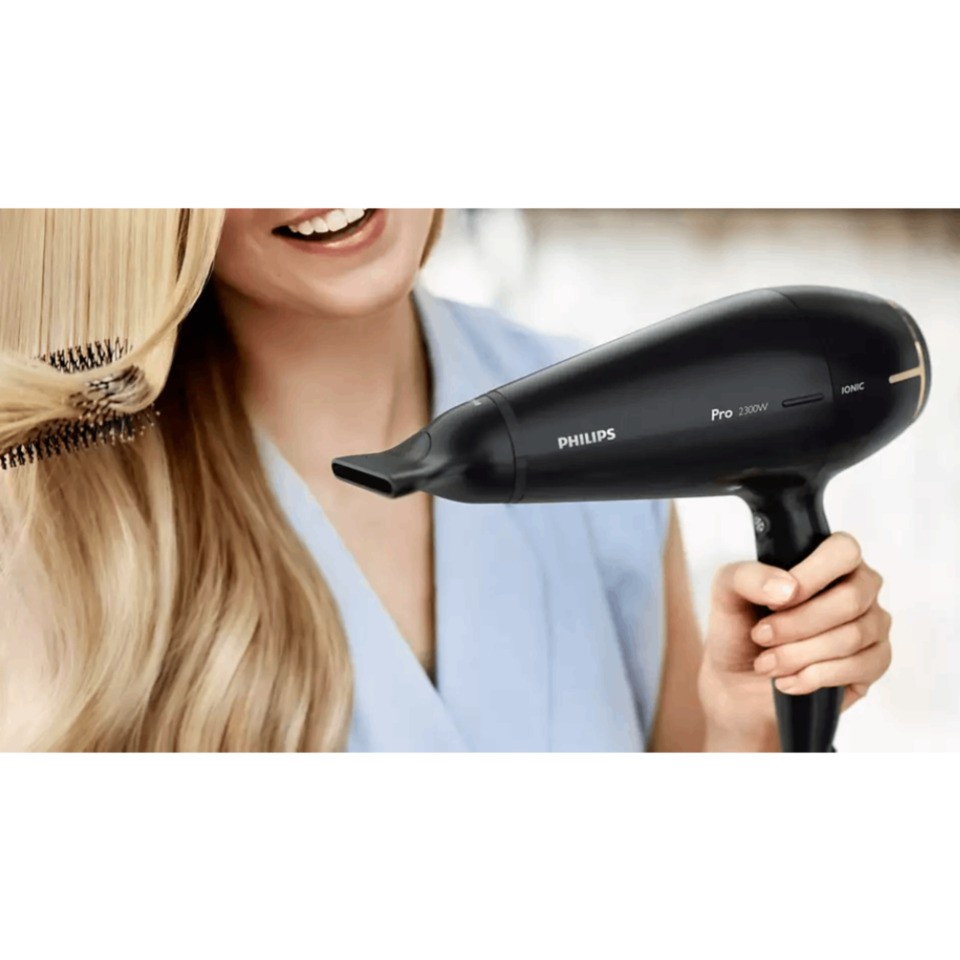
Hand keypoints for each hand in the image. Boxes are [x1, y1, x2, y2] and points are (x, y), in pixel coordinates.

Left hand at [698, 532, 891, 749]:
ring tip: (766, 663)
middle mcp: (859, 588)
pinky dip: (814, 676)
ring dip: (799, 654)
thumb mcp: (727, 592)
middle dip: (797, 624)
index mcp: (827, 560)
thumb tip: (787, 587)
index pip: (843, 550)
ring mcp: (872, 625)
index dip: (811, 575)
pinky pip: (859, 667)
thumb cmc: (740, 628)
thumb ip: (748, 577)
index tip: (775, 601)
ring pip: (852, 636)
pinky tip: (787, 680)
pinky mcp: (874, 663)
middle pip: (850, 598)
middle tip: (761, 636)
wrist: (738, 682)